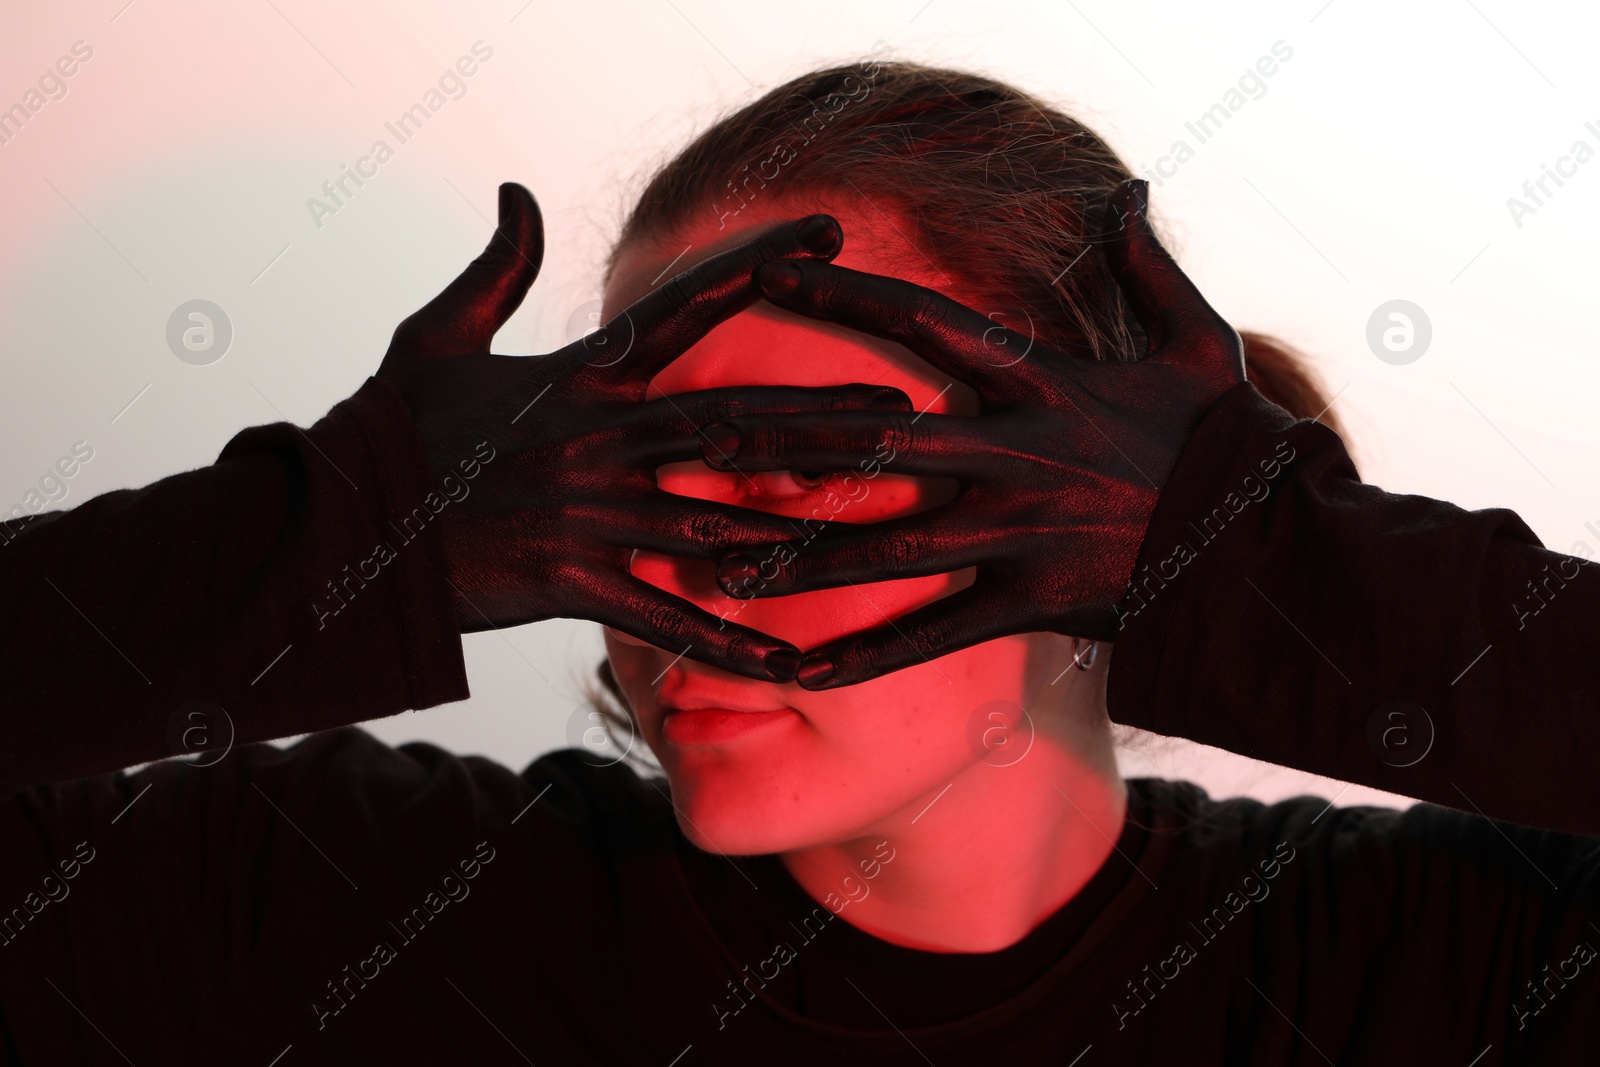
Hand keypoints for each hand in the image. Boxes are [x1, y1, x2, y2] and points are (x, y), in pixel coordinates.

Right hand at [376, 183, 910, 681]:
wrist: (333, 530)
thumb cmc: (388, 434)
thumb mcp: (437, 336)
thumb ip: (495, 269)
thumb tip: (518, 194)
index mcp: (577, 376)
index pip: (684, 307)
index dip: (760, 265)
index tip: (830, 236)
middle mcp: (596, 438)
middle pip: (733, 420)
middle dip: (823, 415)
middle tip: (906, 408)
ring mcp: (587, 512)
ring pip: (718, 514)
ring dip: (807, 522)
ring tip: (883, 526)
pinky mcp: (569, 581)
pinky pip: (667, 617)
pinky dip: (734, 643)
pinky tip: (800, 665)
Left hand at [698, 178, 1245, 687]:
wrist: (1275, 549)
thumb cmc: (1231, 443)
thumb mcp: (1196, 343)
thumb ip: (1146, 269)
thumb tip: (1128, 193)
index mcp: (1043, 383)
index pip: (923, 326)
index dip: (841, 295)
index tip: (769, 272)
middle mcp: (1015, 455)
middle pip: (874, 441)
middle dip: (781, 436)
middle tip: (695, 436)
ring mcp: (1018, 533)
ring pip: (884, 547)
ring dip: (795, 557)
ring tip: (713, 565)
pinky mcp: (1030, 603)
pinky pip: (933, 636)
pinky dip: (868, 657)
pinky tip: (797, 674)